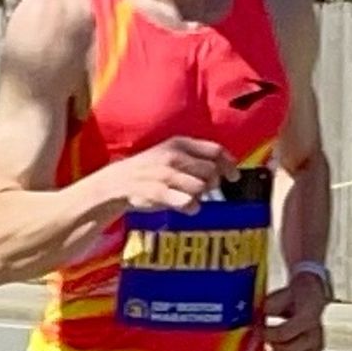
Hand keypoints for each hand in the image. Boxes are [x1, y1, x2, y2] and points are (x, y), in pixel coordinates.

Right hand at [105, 137, 235, 215]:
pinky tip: (185, 207)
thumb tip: (226, 168)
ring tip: (189, 197)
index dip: (229, 164)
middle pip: (211, 171)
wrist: (117, 182)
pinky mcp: (159, 192)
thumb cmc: (150, 169)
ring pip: (201, 187)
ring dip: (200, 196)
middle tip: (204, 190)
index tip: (234, 177)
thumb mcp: (171, 153)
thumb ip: (196, 157)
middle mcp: (174, 156)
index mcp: (179, 143)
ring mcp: (165, 174)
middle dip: (213, 183)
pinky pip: (188, 202)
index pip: (215, 150)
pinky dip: (191, 207)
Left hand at [263, 269, 327, 350]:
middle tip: (267, 337)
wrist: (310, 297)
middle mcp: (315, 335)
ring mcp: (316, 348)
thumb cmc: (292, 298)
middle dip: (272, 346)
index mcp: (307, 317)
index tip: (258, 329)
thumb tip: (255, 318)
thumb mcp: (280, 296)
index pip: (283, 334)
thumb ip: (269, 306)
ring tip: (276, 347)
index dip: (266, 334)